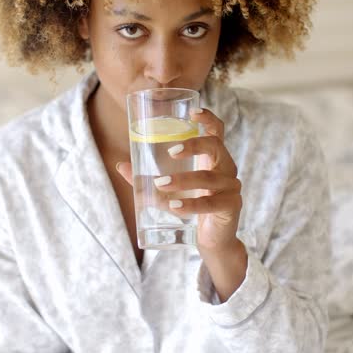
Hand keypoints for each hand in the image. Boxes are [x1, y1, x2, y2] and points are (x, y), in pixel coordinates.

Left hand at [116, 108, 242, 253]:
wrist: (211, 240)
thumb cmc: (192, 208)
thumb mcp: (169, 192)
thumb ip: (147, 180)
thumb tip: (121, 165)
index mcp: (213, 158)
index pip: (217, 131)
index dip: (208, 119)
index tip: (193, 112)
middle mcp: (226, 168)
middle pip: (215, 146)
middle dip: (193, 145)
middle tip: (171, 152)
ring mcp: (231, 187)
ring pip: (208, 178)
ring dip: (183, 180)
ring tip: (161, 184)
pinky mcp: (232, 206)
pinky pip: (210, 203)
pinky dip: (191, 205)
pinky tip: (175, 207)